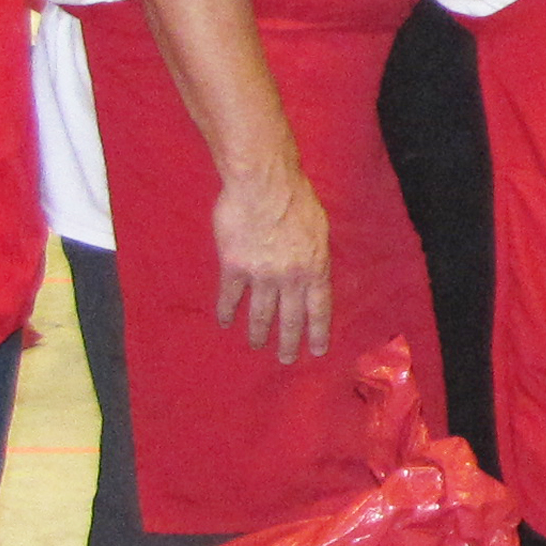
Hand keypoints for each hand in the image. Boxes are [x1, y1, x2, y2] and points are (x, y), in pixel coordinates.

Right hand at [213, 159, 331, 363]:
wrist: (263, 185)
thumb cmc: (296, 197)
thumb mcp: (319, 227)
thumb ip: (315, 252)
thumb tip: (313, 268)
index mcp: (315, 267)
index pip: (319, 308)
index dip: (318, 331)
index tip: (316, 350)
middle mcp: (290, 278)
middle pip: (291, 318)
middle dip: (289, 342)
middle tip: (286, 360)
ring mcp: (261, 275)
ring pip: (261, 312)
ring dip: (259, 332)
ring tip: (258, 346)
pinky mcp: (234, 267)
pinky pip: (230, 296)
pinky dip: (227, 311)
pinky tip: (226, 322)